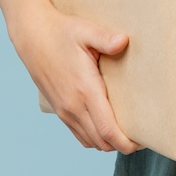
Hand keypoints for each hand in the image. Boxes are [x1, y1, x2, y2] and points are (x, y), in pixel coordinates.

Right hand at [8, 1, 141, 154]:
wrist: (33, 36)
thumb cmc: (62, 32)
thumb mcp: (86, 30)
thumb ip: (106, 38)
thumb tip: (124, 41)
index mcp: (84, 90)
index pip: (107, 129)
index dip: (126, 141)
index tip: (143, 141)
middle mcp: (73, 106)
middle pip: (101, 141)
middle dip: (122, 144)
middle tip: (142, 135)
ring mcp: (64, 110)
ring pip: (90, 141)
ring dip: (109, 142)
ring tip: (128, 131)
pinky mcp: (59, 110)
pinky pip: (79, 134)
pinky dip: (95, 137)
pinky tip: (107, 126)